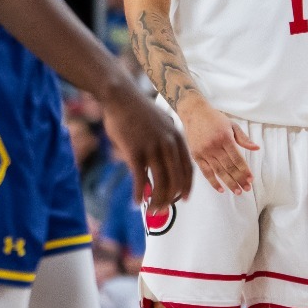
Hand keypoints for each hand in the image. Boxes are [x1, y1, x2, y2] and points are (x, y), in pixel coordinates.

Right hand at [100, 82, 192, 212]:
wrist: (120, 96)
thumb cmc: (138, 110)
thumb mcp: (161, 122)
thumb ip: (165, 141)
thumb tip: (163, 158)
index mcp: (177, 138)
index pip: (187, 169)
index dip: (186, 187)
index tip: (183, 199)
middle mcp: (169, 145)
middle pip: (175, 180)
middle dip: (171, 199)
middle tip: (164, 209)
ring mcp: (152, 149)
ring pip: (160, 183)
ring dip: (157, 200)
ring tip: (151, 210)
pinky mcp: (135, 151)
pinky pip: (140, 179)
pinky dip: (139, 193)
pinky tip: (136, 202)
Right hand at [177, 97, 256, 194]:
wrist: (193, 112)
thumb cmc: (214, 118)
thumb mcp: (231, 125)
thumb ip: (243, 138)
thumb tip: (256, 148)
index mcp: (225, 138)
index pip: (237, 158)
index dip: (245, 170)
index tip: (251, 179)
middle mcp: (214, 146)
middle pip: (229, 167)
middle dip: (239, 179)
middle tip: (246, 189)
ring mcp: (204, 151)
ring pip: (218, 171)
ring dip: (228, 183)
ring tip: (237, 191)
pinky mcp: (196, 155)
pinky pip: (205, 171)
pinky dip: (213, 181)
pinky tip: (220, 189)